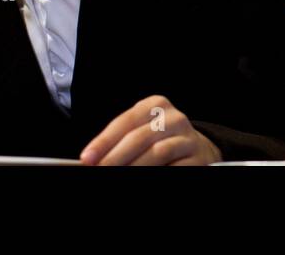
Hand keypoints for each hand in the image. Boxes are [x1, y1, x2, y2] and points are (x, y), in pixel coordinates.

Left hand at [79, 95, 222, 165]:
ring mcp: (188, 138)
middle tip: (100, 171)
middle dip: (115, 157)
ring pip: (157, 152)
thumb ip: (119, 141)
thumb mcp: (140, 132)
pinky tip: (141, 179)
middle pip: (140, 137)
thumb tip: (93, 159)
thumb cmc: (158, 140)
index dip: (104, 141)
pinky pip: (175, 167)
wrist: (196, 149)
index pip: (126, 121)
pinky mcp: (198, 158)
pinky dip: (156, 174)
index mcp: (156, 105)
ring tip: (118, 177)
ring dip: (134, 167)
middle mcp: (174, 118)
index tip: (86, 158)